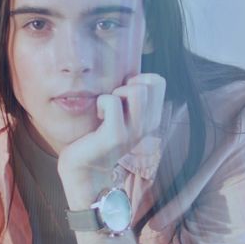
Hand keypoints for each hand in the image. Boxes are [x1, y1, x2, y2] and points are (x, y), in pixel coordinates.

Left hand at [57, 72, 165, 200]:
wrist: (85, 169)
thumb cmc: (98, 136)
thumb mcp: (122, 116)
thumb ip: (130, 98)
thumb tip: (128, 74)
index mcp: (151, 119)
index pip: (158, 82)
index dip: (140, 80)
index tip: (124, 95)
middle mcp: (147, 125)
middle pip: (151, 83)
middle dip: (129, 84)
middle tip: (115, 102)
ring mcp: (133, 132)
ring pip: (137, 90)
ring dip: (118, 92)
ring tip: (108, 108)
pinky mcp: (116, 135)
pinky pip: (113, 102)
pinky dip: (102, 102)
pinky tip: (98, 116)